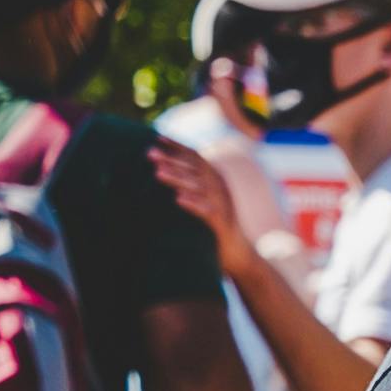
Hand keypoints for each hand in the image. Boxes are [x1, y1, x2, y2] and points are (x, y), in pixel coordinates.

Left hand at [151, 131, 259, 275]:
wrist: (241, 254)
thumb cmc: (216, 226)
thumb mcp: (204, 200)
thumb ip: (191, 184)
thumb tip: (165, 171)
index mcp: (215, 179)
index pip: (195, 157)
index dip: (177, 146)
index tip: (156, 137)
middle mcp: (220, 188)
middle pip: (194, 169)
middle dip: (171, 159)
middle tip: (149, 153)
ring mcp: (223, 204)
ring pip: (198, 187)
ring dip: (178, 178)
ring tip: (157, 173)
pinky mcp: (223, 223)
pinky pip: (207, 211)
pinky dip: (193, 203)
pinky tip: (178, 199)